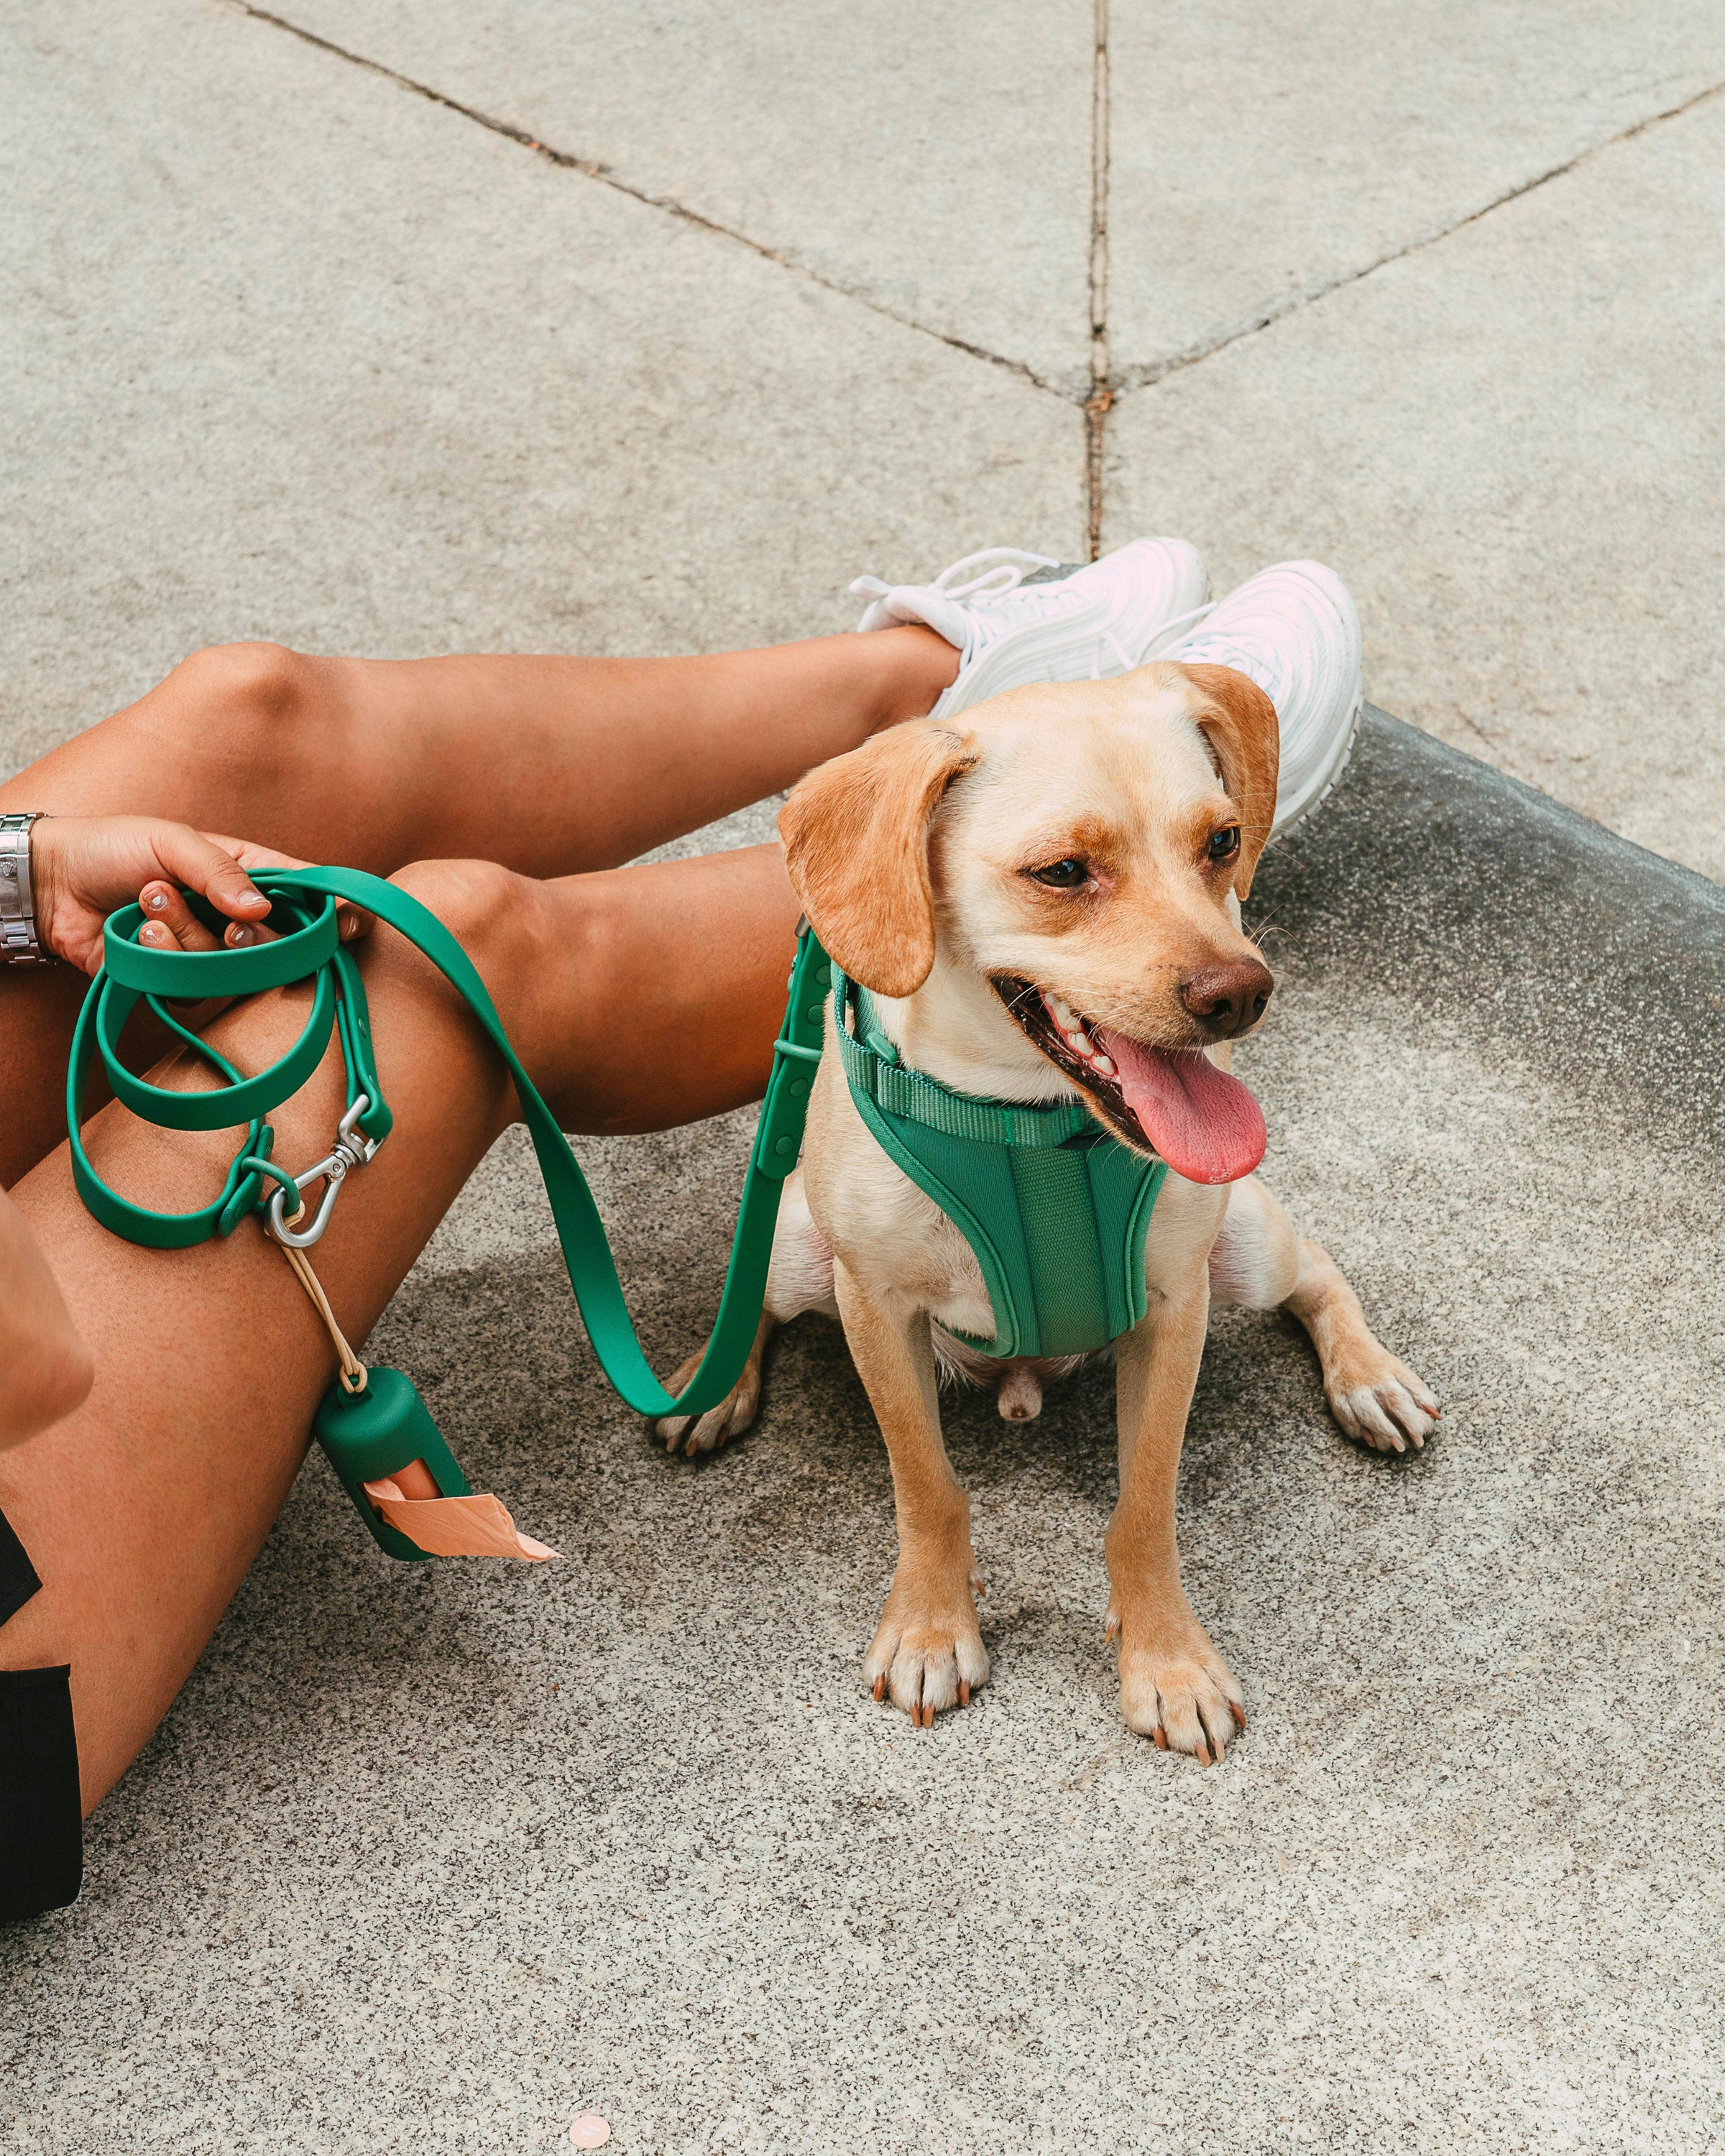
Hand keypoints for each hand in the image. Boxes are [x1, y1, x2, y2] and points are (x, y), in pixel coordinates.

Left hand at [28, 816, 367, 974]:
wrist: (53, 884)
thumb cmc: (114, 848)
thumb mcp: (172, 839)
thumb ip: (219, 870)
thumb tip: (263, 909)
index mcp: (250, 872)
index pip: (310, 894)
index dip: (338, 911)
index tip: (350, 924)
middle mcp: (237, 915)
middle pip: (280, 943)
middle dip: (249, 932)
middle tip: (221, 912)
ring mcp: (210, 951)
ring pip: (233, 968)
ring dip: (189, 933)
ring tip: (150, 899)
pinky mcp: (178, 981)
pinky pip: (193, 987)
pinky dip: (166, 958)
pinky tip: (139, 932)